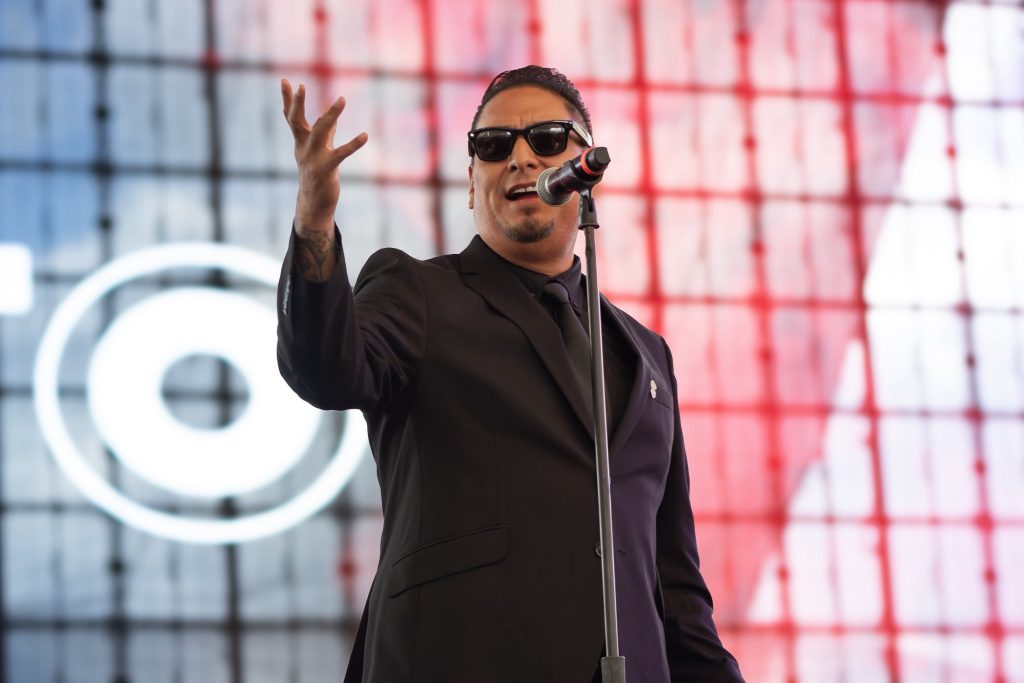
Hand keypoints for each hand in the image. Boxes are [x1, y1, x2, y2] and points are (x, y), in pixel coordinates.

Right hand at [281, 78, 367, 236]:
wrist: (314, 203)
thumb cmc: (317, 174)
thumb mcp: (319, 150)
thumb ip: (325, 132)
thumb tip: (330, 116)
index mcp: (301, 142)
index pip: (291, 117)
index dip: (288, 100)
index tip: (285, 80)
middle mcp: (304, 148)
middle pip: (296, 122)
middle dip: (297, 104)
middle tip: (300, 86)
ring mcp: (313, 158)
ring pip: (320, 132)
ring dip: (331, 114)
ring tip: (342, 99)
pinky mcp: (327, 169)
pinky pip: (341, 153)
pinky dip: (353, 144)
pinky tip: (365, 135)